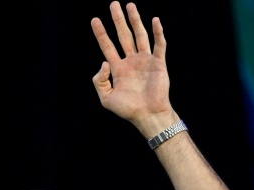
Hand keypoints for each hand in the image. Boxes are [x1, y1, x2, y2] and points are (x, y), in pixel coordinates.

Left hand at [90, 1, 174, 136]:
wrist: (148, 115)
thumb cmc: (128, 110)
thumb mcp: (106, 98)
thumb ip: (100, 81)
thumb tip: (104, 61)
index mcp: (118, 69)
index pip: (107, 46)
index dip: (101, 33)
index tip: (94, 20)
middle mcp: (131, 62)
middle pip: (123, 36)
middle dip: (118, 20)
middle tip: (113, 4)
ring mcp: (145, 61)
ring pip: (139, 35)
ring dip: (135, 20)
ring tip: (130, 5)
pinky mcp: (158, 63)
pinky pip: (159, 45)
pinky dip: (158, 32)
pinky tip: (155, 21)